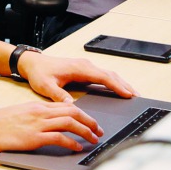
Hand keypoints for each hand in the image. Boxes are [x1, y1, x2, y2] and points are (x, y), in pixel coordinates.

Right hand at [0, 101, 102, 153]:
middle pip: (72, 111)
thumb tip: (49, 123)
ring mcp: (38, 124)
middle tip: (99, 130)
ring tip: (93, 139)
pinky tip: (76, 147)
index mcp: (37, 106)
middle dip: (89, 120)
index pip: (66, 105)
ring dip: (85, 131)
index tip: (90, 121)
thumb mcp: (20, 113)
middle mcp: (40, 112)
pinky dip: (71, 142)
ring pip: (69, 122)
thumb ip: (36, 116)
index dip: (82, 113)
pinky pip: (58, 138)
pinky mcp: (34, 137)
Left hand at [18, 51, 135, 103]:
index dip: (117, 86)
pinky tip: (119, 89)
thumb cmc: (39, 73)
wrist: (32, 63)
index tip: (128, 94)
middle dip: (125, 85)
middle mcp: (85, 66)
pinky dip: (114, 82)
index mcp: (79, 68)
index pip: (103, 77)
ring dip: (121, 83)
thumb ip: (58, 96)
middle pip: (110, 75)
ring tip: (133, 95)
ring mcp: (85, 67)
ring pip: (108, 74)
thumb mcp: (46, 86)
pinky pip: (103, 75)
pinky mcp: (84, 70)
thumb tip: (72, 106)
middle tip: (138, 97)